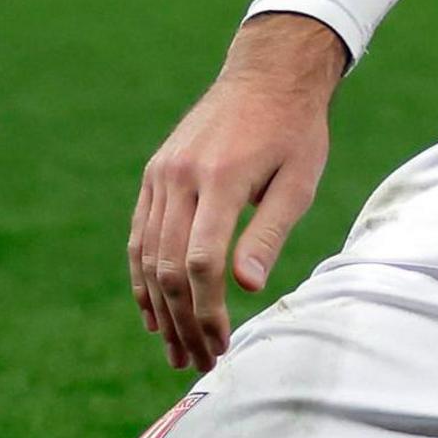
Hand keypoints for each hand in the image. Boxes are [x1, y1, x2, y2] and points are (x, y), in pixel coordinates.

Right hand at [129, 12, 345, 370]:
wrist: (267, 75)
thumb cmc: (295, 131)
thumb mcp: (298, 181)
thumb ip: (270, 233)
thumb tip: (246, 288)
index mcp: (222, 178)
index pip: (202, 262)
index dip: (208, 312)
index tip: (222, 345)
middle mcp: (181, 177)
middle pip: (169, 266)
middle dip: (183, 322)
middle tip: (199, 362)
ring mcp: (161, 175)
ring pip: (147, 256)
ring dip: (159, 309)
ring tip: (175, 350)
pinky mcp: (154, 174)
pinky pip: (139, 234)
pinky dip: (142, 277)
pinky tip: (152, 313)